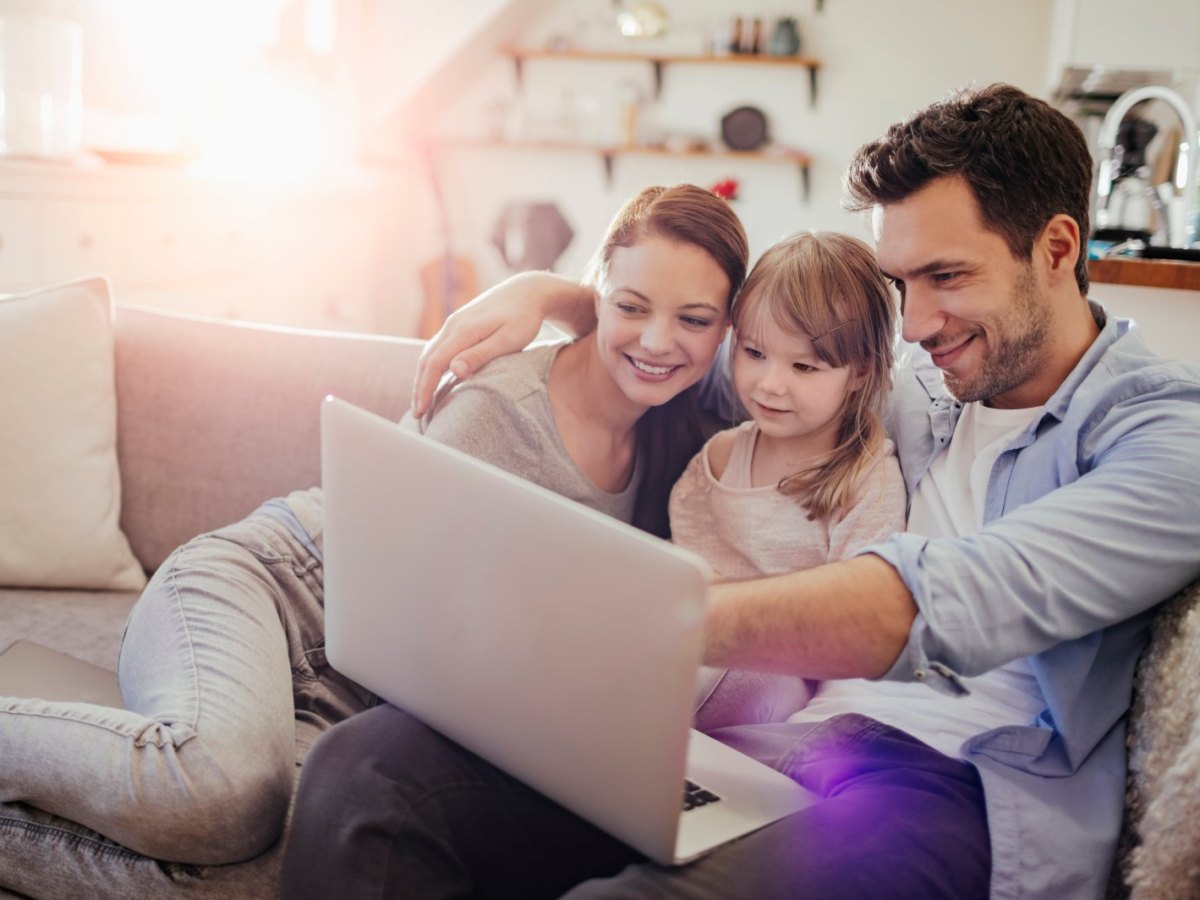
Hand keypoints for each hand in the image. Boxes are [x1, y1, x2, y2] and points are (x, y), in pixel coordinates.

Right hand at [411, 272, 595, 415]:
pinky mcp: (459, 324)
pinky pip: (438, 347)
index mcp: (463, 330)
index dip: (425, 388)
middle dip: (419, 387)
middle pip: (426, 359)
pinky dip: (431, 366)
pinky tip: (433, 379)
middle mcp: (453, 325)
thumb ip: (481, 355)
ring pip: (429, 353)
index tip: (421, 410)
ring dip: (422, 377)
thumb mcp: (508, 339)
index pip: (434, 364)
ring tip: (422, 400)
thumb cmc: (524, 318)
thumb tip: (454, 370)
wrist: (527, 291)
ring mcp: (454, 323)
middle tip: (417, 413)